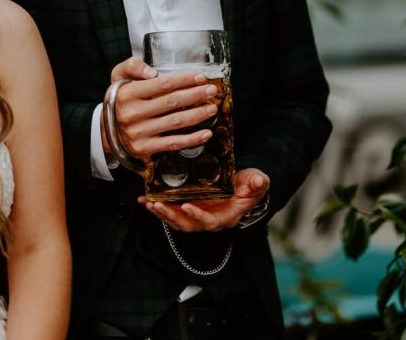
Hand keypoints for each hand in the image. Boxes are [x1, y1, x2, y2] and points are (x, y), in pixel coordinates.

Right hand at [102, 57, 220, 159]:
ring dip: (198, 115)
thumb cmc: (119, 99)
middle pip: (172, 102)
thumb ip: (133, 66)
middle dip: (196, 95)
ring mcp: (139, 132)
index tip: (201, 77)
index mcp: (127, 94)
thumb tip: (152, 73)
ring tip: (211, 108)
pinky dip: (192, 139)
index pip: (162, 84)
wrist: (106, 129)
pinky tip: (205, 133)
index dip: (184, 80)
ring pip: (175, 122)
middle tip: (211, 91)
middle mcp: (132, 113)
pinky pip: (173, 143)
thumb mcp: (118, 77)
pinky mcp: (145, 148)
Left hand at [139, 168, 270, 231]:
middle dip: (171, 216)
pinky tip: (145, 200)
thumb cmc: (250, 186)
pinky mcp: (189, 208)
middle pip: (187, 224)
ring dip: (161, 213)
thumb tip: (260, 181)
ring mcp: (197, 215)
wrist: (244, 186)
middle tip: (158, 205)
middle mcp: (209, 220)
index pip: (210, 221)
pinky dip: (158, 207)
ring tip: (148, 203)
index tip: (187, 207)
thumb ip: (258, 183)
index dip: (198, 216)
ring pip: (176, 220)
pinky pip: (171, 211)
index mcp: (225, 217)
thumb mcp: (257, 182)